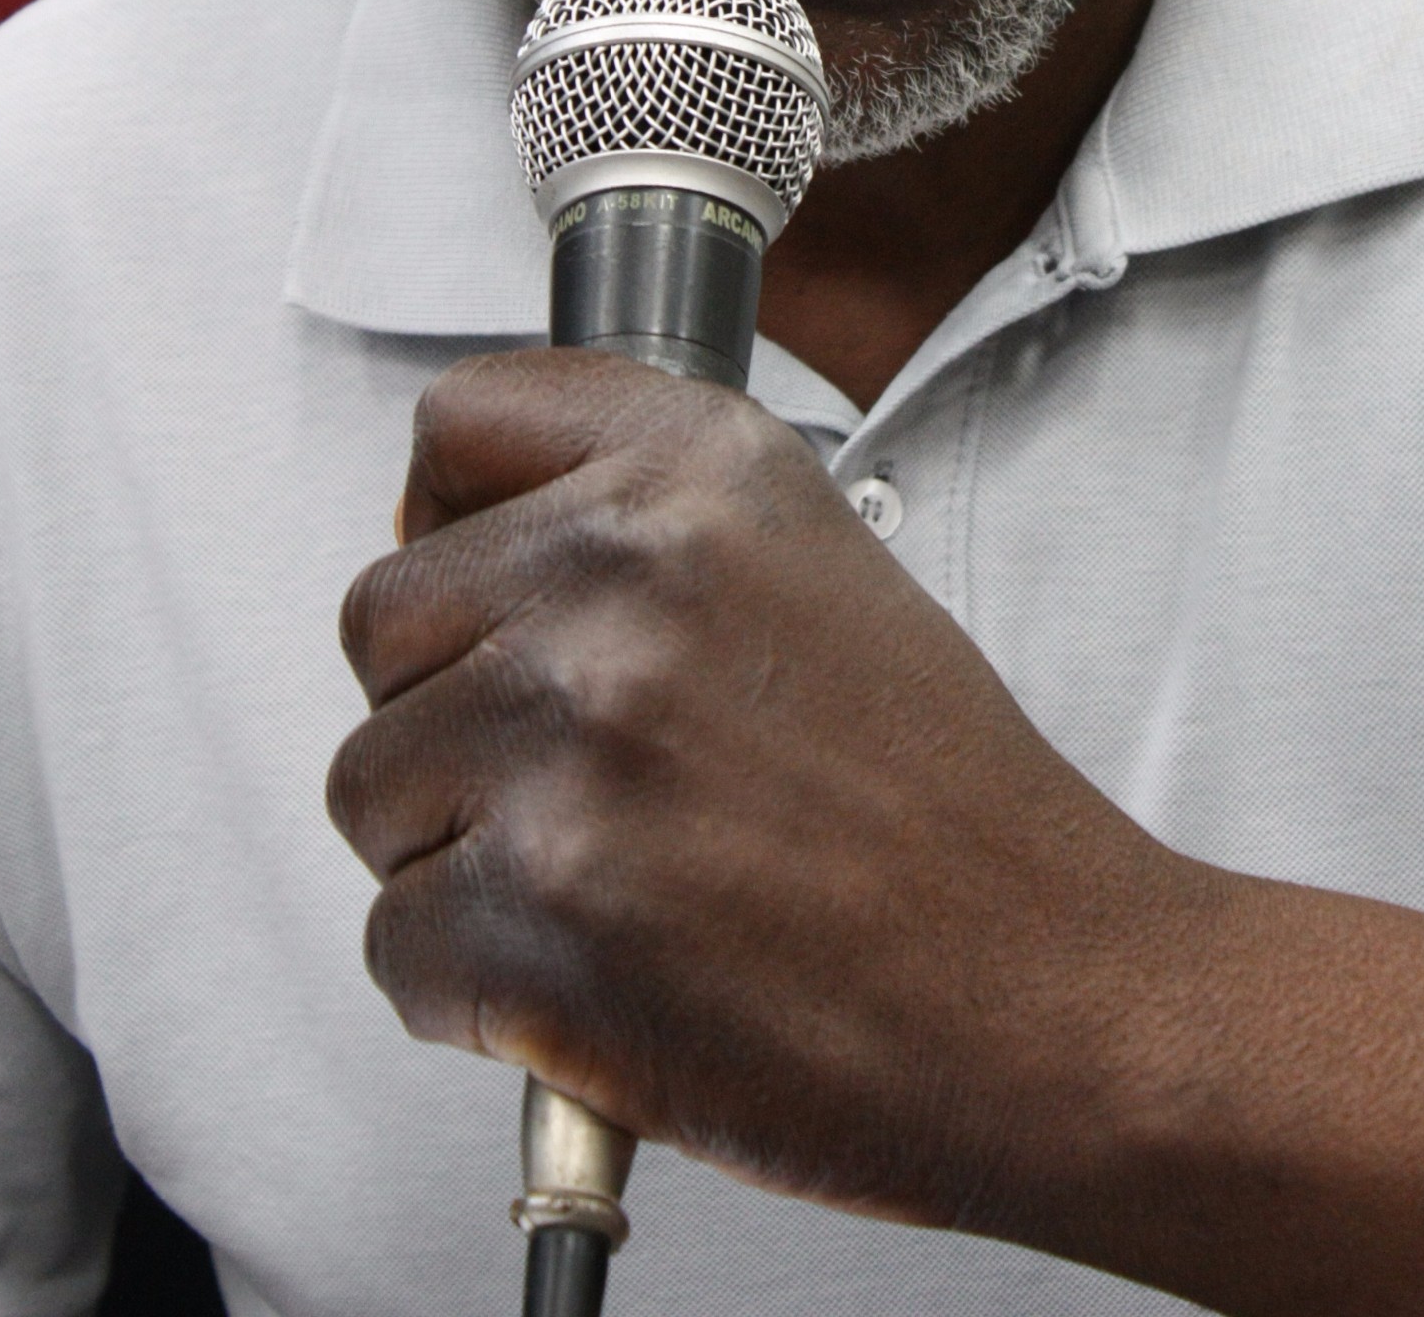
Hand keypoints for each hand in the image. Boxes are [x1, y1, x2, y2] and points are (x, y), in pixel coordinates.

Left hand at [327, 347, 1192, 1250]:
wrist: (1054, 1001)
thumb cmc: (946, 813)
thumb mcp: (818, 567)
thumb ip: (643, 521)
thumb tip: (452, 538)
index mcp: (700, 473)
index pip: (460, 423)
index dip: (450, 514)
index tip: (484, 582)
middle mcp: (622, 577)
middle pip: (382, 617)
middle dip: (447, 712)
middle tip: (577, 781)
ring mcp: (570, 745)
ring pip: (369, 787)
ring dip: (456, 857)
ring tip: (611, 883)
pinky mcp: (532, 919)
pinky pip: (396, 945)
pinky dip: (476, 992)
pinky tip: (604, 977)